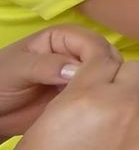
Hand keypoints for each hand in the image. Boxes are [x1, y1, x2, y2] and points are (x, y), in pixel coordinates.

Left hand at [0, 25, 120, 138]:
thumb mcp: (17, 69)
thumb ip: (46, 66)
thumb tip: (76, 70)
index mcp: (64, 37)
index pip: (93, 43)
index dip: (96, 59)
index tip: (88, 81)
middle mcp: (78, 53)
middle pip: (108, 58)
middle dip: (105, 74)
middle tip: (91, 96)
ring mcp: (82, 74)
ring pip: (110, 77)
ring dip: (105, 89)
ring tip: (90, 105)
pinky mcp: (84, 94)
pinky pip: (101, 95)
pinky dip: (101, 102)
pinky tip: (92, 112)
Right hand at [0, 57, 138, 149]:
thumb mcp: (46, 127)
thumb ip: (75, 98)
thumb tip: (92, 87)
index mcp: (87, 95)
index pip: (102, 58)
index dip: (97, 72)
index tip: (93, 84)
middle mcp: (126, 103)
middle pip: (136, 70)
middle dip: (123, 83)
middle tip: (108, 108)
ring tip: (122, 130)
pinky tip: (134, 148)